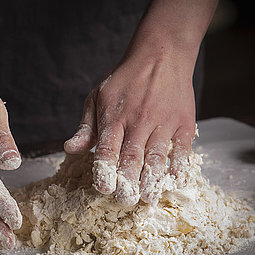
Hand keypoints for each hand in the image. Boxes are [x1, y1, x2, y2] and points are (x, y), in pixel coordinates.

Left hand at [64, 41, 196, 205]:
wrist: (162, 54)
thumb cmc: (126, 79)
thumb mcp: (98, 97)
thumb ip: (86, 127)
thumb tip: (70, 149)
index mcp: (114, 117)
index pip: (107, 149)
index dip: (105, 170)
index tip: (103, 189)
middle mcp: (138, 121)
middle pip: (132, 157)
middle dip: (128, 182)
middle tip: (126, 201)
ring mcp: (163, 122)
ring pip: (157, 156)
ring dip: (152, 179)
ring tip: (148, 198)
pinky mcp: (183, 122)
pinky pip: (182, 149)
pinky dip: (178, 165)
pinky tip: (174, 180)